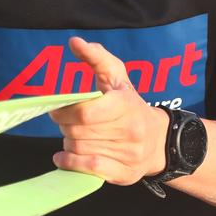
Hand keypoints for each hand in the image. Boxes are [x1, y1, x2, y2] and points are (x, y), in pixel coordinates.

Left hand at [49, 36, 169, 184]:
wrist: (160, 139)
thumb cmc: (129, 103)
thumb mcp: (117, 76)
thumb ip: (96, 56)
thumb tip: (74, 42)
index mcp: (125, 104)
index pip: (86, 112)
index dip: (64, 111)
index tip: (55, 109)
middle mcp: (130, 130)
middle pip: (79, 131)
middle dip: (64, 125)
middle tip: (64, 121)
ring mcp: (128, 154)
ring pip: (81, 149)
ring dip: (68, 142)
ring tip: (72, 134)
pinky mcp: (124, 173)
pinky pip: (90, 169)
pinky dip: (71, 163)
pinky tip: (63, 156)